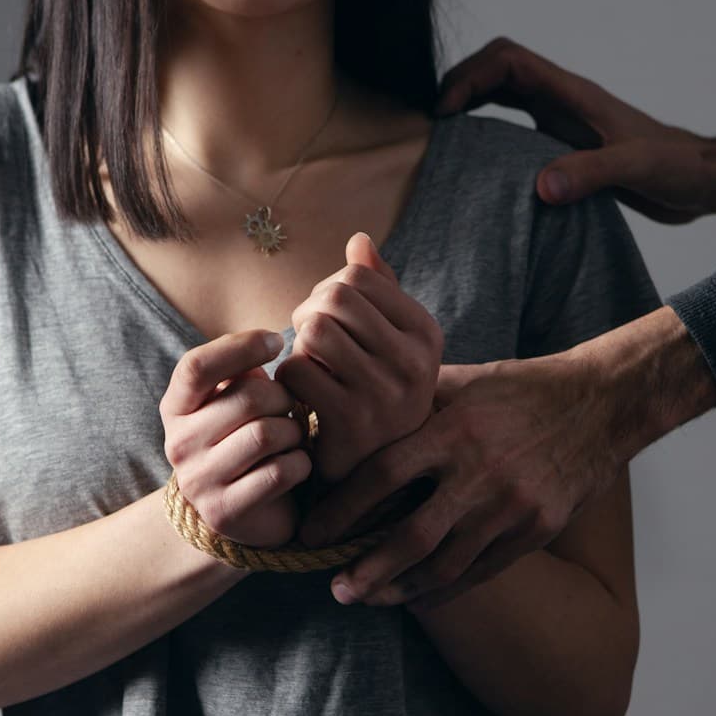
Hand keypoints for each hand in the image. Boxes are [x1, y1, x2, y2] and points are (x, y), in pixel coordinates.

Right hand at [160, 329, 312, 546]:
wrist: (245, 514)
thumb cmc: (246, 441)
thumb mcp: (237, 401)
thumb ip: (243, 372)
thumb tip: (267, 342)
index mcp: (176, 408)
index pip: (196, 367)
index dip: (240, 346)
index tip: (277, 342)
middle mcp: (179, 444)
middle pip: (246, 398)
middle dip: (284, 398)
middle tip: (293, 408)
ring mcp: (199, 481)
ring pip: (265, 434)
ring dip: (294, 432)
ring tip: (294, 437)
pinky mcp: (226, 511)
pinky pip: (280, 471)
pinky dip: (301, 463)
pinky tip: (298, 464)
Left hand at [277, 233, 443, 481]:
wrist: (378, 474)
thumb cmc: (379, 394)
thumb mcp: (393, 343)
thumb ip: (379, 290)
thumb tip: (359, 240)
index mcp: (426, 334)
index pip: (358, 277)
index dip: (328, 289)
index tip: (327, 316)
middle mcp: (414, 362)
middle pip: (334, 299)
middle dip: (308, 313)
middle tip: (308, 340)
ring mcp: (385, 393)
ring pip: (314, 331)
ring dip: (298, 346)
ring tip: (309, 366)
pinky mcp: (351, 422)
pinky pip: (297, 370)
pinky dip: (288, 378)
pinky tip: (302, 394)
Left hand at [297, 354, 611, 606]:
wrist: (603, 402)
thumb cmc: (525, 388)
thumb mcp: (468, 380)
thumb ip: (415, 399)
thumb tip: (356, 403)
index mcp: (453, 430)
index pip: (381, 476)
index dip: (341, 510)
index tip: (312, 533)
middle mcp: (480, 473)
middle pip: (409, 536)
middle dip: (366, 569)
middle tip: (335, 589)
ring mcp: (511, 507)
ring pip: (445, 564)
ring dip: (401, 588)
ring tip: (370, 598)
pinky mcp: (536, 530)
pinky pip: (482, 571)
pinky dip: (445, 589)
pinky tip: (417, 597)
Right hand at [437, 37, 715, 221]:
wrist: (702, 180)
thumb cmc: (679, 168)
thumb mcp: (638, 171)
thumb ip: (592, 174)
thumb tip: (541, 187)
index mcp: (574, 96)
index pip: (511, 63)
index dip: (471, 78)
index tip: (447, 113)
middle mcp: (563, 103)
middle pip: (497, 71)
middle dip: (460, 86)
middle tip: (432, 124)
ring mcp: (562, 123)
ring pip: (502, 97)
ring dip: (470, 106)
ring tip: (442, 140)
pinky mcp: (565, 148)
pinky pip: (514, 130)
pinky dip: (488, 134)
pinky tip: (476, 165)